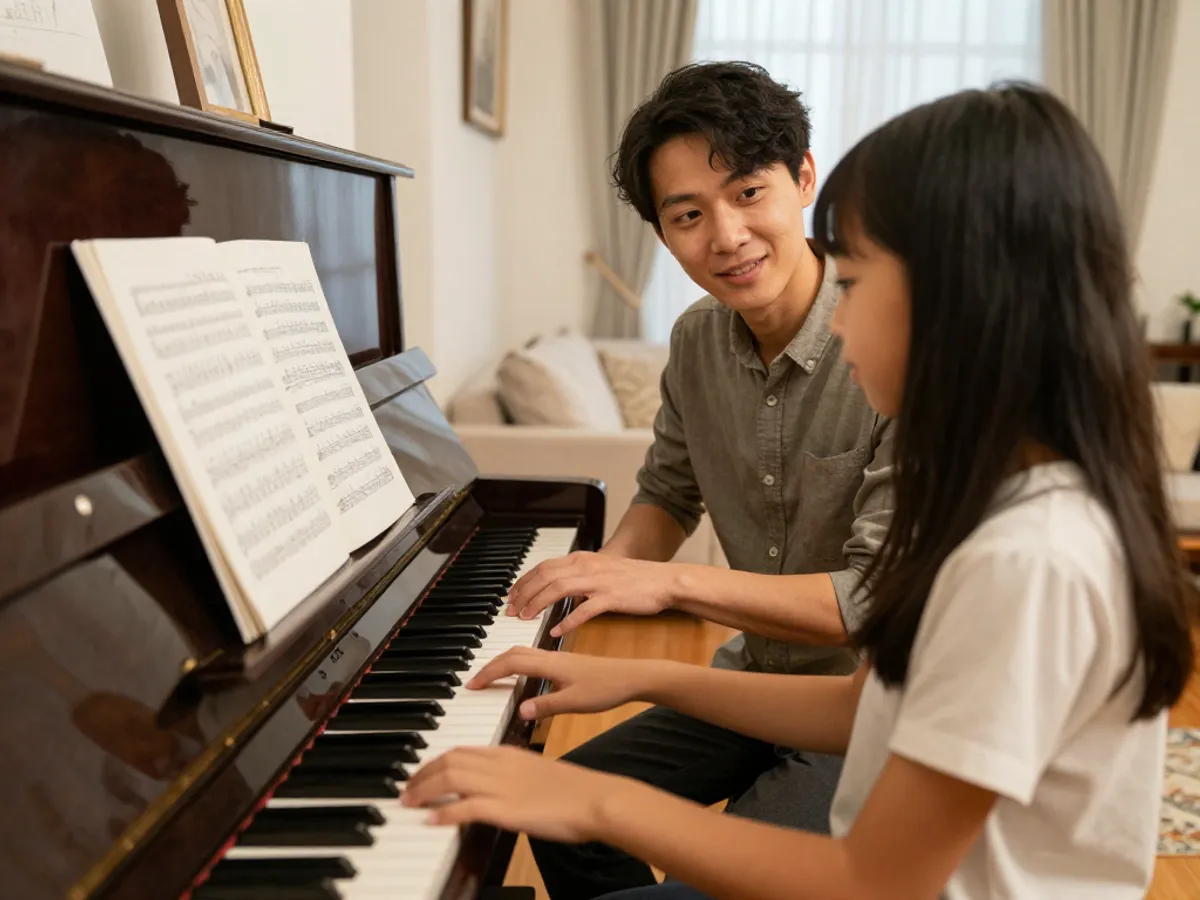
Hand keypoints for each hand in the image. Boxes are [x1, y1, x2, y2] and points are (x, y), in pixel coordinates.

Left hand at [400, 745, 632, 842]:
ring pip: (451, 778)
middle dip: (421, 773)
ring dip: (424, 790)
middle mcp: (501, 764)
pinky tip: (432, 820)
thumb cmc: (573, 790)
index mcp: (508, 753)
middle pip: (449, 759)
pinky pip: (467, 807)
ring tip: (409, 802)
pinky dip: (445, 812)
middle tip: (406, 788)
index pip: (460, 749)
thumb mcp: (536, 774)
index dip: (434, 761)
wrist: (595, 798)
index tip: (420, 773)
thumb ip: (512, 775)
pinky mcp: (507, 809)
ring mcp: (503, 785)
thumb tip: (491, 788)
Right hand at [466, 646, 652, 719]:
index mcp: (550, 664)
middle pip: (512, 652)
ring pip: (522, 652)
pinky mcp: (565, 662)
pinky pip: (533, 657)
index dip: (489, 673)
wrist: (633, 677)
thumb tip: (521, 710)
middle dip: (490, 665)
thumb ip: (547, 706)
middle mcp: (551, 657)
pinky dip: (518, 663)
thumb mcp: (576, 702)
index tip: (472, 685)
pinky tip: (522, 675)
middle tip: (476, 681)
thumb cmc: (607, 688)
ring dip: (503, 661)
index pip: (510, 663)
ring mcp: (558, 658)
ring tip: (491, 677)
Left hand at [505, 551, 678, 636]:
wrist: (665, 581)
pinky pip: (584, 610)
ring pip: (558, 589)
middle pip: (545, 576)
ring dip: (537, 604)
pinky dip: (567, 621)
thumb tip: (558, 586)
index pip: (543, 566)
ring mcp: (599, 581)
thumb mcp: (602, 570)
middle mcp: (587, 566)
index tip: (512, 596)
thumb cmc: (636, 579)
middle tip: (510, 611)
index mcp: (582, 559)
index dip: (524, 581)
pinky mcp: (612, 598)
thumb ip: (579, 575)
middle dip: (523, 594)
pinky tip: (556, 632)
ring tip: (525, 619)